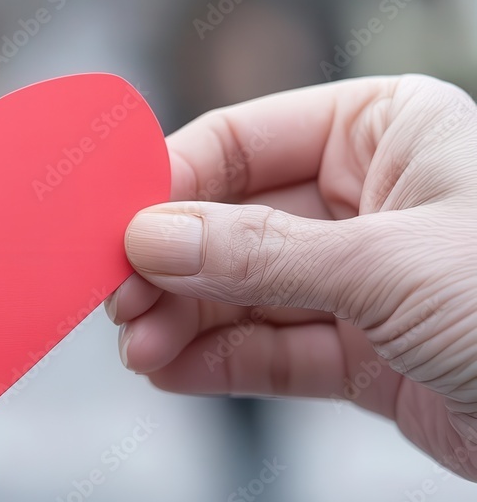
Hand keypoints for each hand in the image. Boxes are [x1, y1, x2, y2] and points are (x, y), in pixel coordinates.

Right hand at [107, 75, 476, 478]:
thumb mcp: (386, 265)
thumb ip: (258, 254)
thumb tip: (150, 237)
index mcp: (384, 131)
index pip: (245, 141)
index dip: (171, 183)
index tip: (114, 227)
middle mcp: (366, 196)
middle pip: (233, 221)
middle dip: (173, 265)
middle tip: (117, 301)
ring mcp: (359, 276)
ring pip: (243, 290)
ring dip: (184, 319)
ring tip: (137, 349)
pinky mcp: (359, 348)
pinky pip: (269, 346)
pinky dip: (216, 360)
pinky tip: (169, 370)